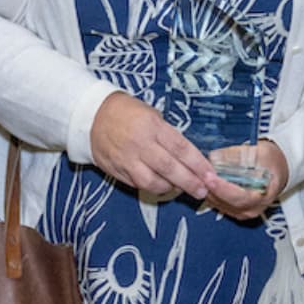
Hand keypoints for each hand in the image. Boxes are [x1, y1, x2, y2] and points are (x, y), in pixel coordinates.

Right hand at [88, 91, 214, 200]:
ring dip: (170, 188)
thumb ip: (168, 136)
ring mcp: (127, 159)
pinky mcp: (116, 170)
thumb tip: (189, 158)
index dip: (198, 165)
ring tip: (180, 188)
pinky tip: (161, 185)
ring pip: (153, 182)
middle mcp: (140, 144)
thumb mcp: (152, 115)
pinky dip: (153, 187)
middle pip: (170, 169)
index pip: (181, 149)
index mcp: (152, 126)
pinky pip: (138, 185)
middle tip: (202, 191)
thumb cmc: (127, 112)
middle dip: (190, 182)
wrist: (92, 116)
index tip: (211, 175)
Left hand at [203, 139, 289, 221]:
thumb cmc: (271, 161)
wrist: (277, 168)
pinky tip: (205, 182)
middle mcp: (254, 208)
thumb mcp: (259, 152)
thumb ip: (236, 155)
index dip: (223, 188)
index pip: (240, 197)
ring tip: (199, 175)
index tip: (209, 177)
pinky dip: (211, 193)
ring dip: (209, 191)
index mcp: (264, 195)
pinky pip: (219, 204)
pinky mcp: (236, 210)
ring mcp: (244, 211)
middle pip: (227, 203)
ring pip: (220, 205)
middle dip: (211, 188)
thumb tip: (215, 156)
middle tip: (198, 174)